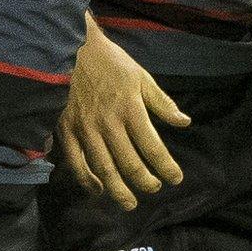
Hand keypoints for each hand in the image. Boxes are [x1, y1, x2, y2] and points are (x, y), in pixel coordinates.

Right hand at [58, 24, 190, 209]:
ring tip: (130, 202)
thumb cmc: (109, 62)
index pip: (153, 147)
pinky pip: (76, 163)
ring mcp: (86, 129)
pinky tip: (98, 190)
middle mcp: (109, 122)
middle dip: (145, 182)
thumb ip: (162, 103)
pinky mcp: (66, 131)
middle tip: (154, 189)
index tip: (176, 178)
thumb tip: (184, 122)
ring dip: (118, 190)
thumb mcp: (141, 76)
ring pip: (104, 169)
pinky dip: (87, 181)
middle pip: (130, 163)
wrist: (70, 48)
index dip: (166, 167)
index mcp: (130, 108)